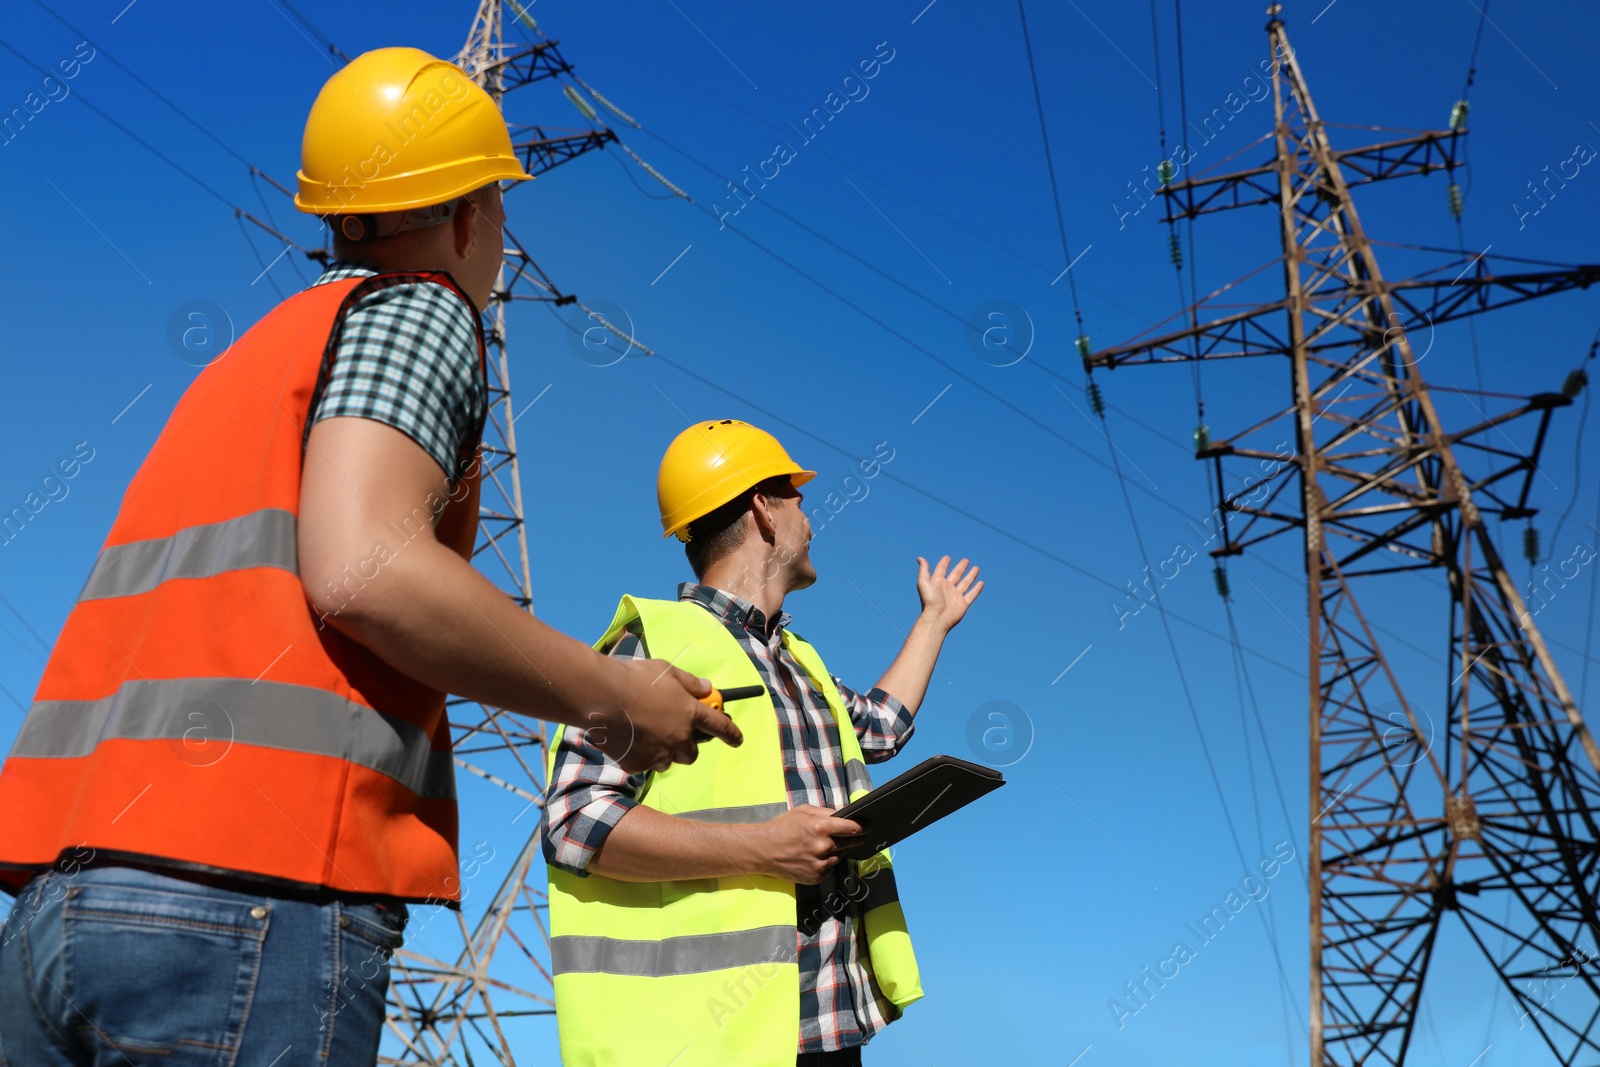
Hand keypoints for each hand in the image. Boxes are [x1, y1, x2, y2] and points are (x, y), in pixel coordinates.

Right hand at [588, 658, 742, 773]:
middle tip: (674, 734)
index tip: (737, 740)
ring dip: (664, 752)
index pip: (721, 727)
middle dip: (688, 746)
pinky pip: (645, 764)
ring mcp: (659, 754)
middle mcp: (679, 737)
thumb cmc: (634, 678)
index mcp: (691, 713)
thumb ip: (690, 683)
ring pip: (669, 761)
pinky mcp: (638, 764)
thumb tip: (707, 688)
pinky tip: (629, 739)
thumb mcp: (667, 671)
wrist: (601, 696)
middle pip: (693, 753)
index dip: (732, 734)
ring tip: (646, 734)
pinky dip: (641, 756)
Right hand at [755, 805, 862, 883]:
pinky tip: (816, 856)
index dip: (863, 827)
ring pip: (841, 856)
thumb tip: (845, 815)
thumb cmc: (783, 827)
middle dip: (855, 839)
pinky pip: (830, 867)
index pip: (853, 828)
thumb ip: (826, 813)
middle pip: (851, 843)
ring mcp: (820, 864)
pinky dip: (828, 862)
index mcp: (821, 827)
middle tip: (857, 836)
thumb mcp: (804, 811)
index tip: (868, 826)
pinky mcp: (816, 876)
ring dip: (838, 851)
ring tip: (824, 845)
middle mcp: (823, 846)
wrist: (764, 850)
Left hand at [916, 555, 983, 630]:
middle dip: (961, 567)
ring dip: (971, 576)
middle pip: (956, 574)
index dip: (944, 564)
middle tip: (966, 560)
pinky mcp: (963, 604)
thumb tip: (919, 558)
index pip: (941, 570)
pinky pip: (972, 595)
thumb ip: (924, 570)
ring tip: (976, 568)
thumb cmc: (929, 601)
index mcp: (938, 582)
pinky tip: (981, 583)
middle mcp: (947, 588)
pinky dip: (977, 589)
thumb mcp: (924, 582)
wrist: (936, 618)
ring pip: (966, 583)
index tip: (948, 558)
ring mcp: (956, 596)